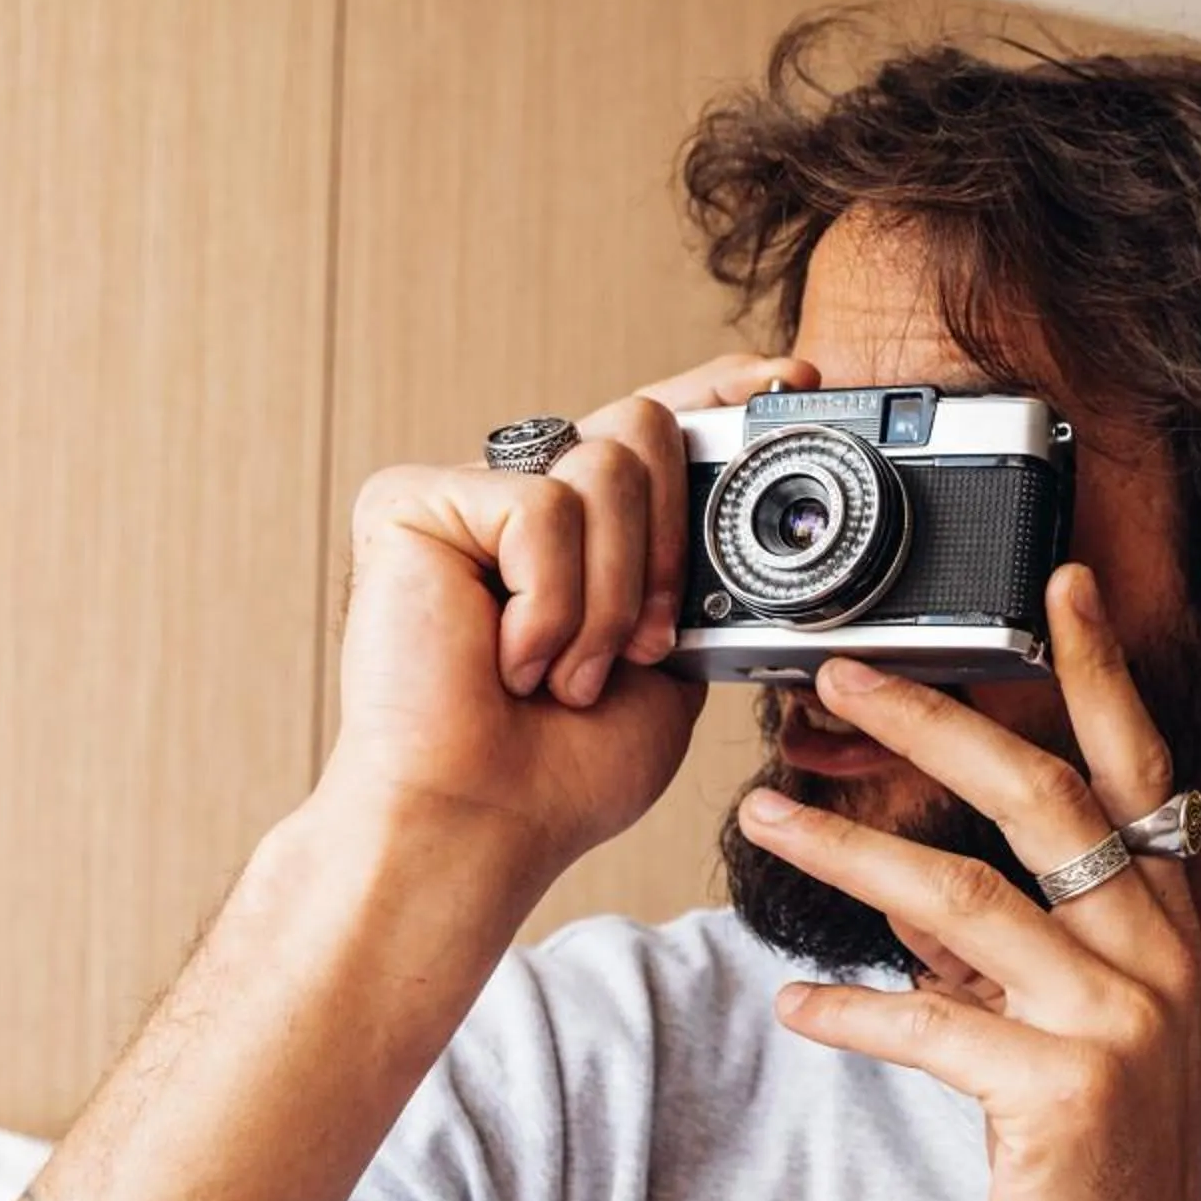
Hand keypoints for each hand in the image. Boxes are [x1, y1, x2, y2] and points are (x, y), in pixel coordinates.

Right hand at [319, 353, 804, 873]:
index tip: (789, 378)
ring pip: (603, 465)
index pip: (655, 427)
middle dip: (671, 545)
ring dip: (612, 596)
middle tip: (650, 644)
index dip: (720, 392)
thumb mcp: (673, 663)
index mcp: (585, 533)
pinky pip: (539, 506)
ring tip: (567, 673)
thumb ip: (696, 582)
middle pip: (641, 425)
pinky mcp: (411, 500)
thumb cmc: (564, 770)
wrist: (481, 822)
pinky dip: (551, 602)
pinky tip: (509, 660)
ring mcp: (464, 494)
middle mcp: (523, 498)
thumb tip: (753, 512)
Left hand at [730, 564, 1200, 1200]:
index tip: (1053, 587)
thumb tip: (932, 903)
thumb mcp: (1075, 1035)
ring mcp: (1119, 1025)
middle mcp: (1159, 957)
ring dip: (850, 850)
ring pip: (963, 899)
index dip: (1096, 674)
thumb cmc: (1093, 1173)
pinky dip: (851, 1011)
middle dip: (937, 724)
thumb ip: (1023, 956)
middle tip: (839, 678)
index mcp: (1166, 927)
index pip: (1133, 772)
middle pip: (1042, 800)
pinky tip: (793, 1003)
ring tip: (762, 818)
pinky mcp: (1064, 1095)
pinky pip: (930, 1022)